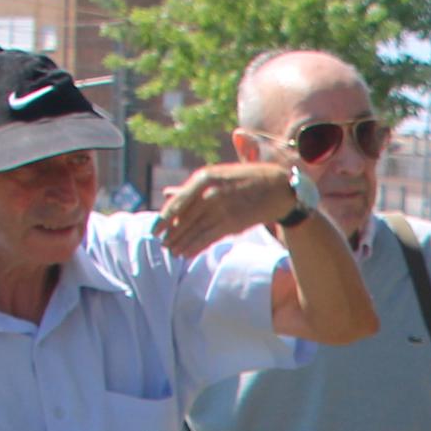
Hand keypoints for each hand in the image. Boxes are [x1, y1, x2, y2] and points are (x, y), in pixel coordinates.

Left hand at [154, 159, 304, 257]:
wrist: (277, 187)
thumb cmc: (244, 180)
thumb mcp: (215, 176)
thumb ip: (191, 188)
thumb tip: (167, 194)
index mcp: (203, 178)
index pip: (177, 202)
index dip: (163, 218)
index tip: (154, 230)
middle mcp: (210, 193)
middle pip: (184, 219)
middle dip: (171, 234)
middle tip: (162, 244)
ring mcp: (221, 209)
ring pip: (194, 231)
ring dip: (181, 244)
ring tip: (172, 252)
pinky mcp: (233, 223)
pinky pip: (208, 238)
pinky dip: (195, 247)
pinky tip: (186, 253)